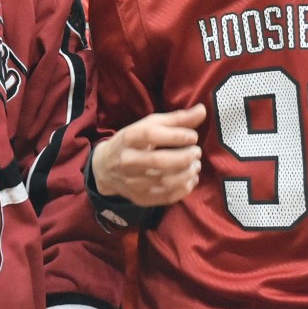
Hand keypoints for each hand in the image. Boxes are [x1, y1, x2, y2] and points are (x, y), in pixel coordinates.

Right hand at [91, 104, 205, 205]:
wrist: (105, 168)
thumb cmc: (131, 142)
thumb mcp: (148, 126)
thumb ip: (176, 119)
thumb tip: (202, 110)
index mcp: (129, 137)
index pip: (151, 135)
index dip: (175, 135)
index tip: (193, 136)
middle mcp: (127, 160)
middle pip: (158, 161)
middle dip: (184, 157)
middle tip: (196, 152)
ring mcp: (132, 182)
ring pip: (164, 181)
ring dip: (186, 174)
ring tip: (195, 165)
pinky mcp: (139, 198)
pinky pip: (166, 197)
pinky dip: (183, 189)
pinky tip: (190, 180)